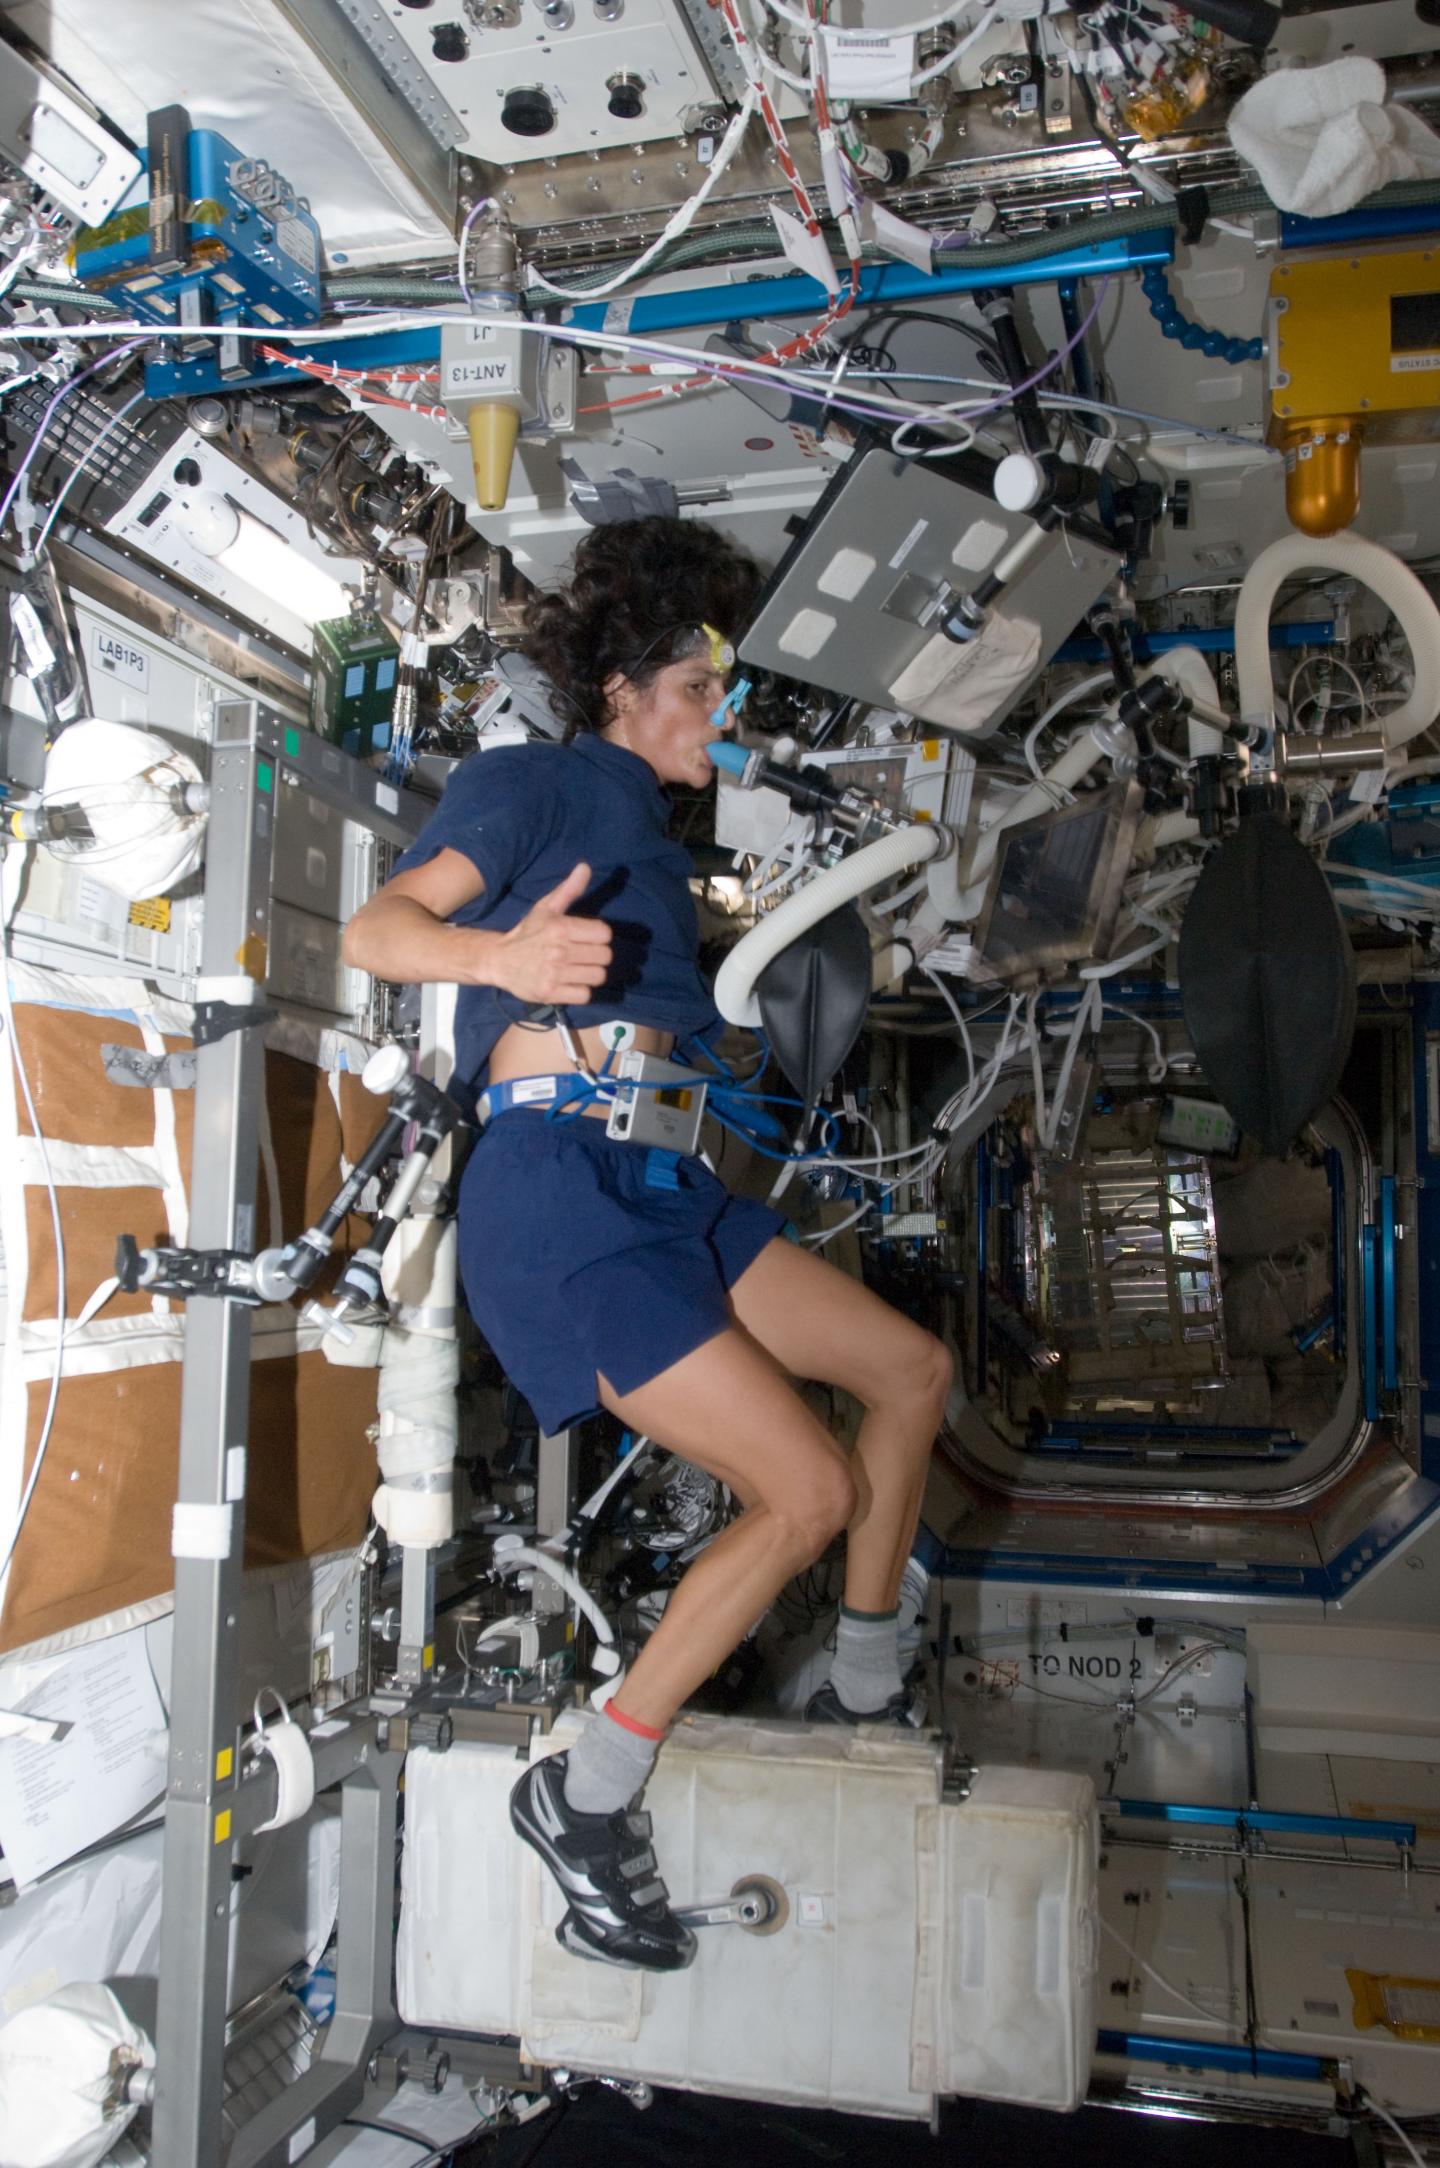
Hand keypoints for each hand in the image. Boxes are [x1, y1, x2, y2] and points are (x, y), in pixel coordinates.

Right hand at [490, 862, 612, 1005]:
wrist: (499, 960)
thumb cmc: (527, 933)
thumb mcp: (545, 908)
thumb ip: (569, 889)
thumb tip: (585, 867)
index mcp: (560, 928)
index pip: (604, 934)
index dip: (598, 936)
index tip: (587, 938)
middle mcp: (559, 951)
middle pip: (604, 957)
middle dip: (596, 955)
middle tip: (582, 955)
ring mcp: (554, 974)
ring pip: (598, 976)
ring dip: (590, 973)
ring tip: (577, 969)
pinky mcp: (551, 993)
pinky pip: (585, 995)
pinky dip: (580, 990)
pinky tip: (569, 982)